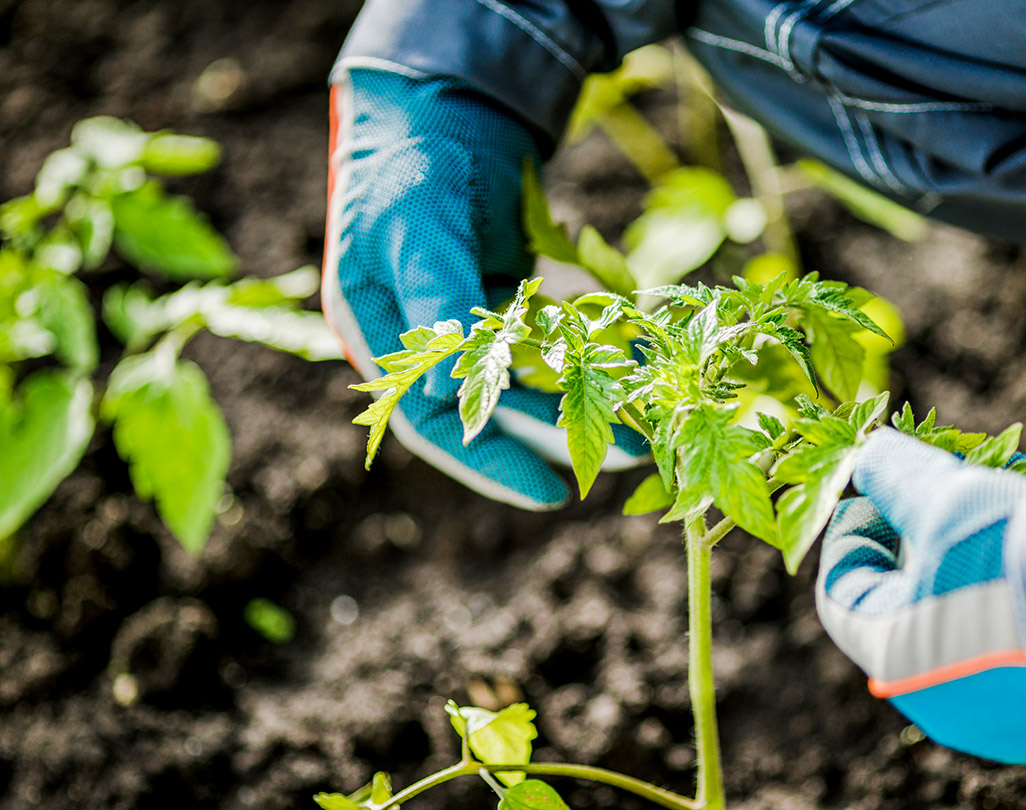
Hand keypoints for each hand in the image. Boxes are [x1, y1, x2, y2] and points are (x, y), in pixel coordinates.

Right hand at [323, 68, 646, 509]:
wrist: (443, 99)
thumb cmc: (413, 162)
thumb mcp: (418, 229)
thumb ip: (437, 301)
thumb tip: (444, 392)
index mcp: (378, 334)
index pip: (431, 423)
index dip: (490, 464)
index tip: (549, 494)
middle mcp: (421, 336)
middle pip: (491, 409)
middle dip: (559, 435)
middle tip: (627, 454)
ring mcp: (467, 316)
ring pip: (530, 377)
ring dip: (584, 398)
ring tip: (647, 421)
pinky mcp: (506, 295)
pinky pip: (554, 337)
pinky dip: (592, 350)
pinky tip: (639, 362)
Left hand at [816, 428, 1025, 763]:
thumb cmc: (1024, 557)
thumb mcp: (949, 498)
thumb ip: (899, 476)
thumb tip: (871, 455)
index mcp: (896, 659)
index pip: (844, 590)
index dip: (856, 530)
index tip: (884, 487)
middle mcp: (944, 702)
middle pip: (912, 603)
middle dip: (927, 535)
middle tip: (952, 485)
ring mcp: (1007, 716)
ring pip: (973, 620)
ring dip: (980, 557)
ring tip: (1008, 500)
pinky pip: (1025, 644)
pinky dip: (1025, 593)